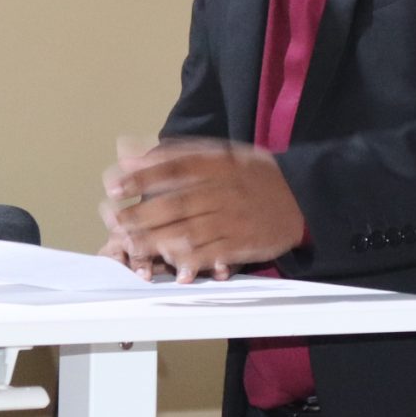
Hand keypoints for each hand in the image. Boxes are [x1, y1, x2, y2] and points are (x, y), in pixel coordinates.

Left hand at [101, 138, 305, 282]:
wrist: (300, 199)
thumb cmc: (253, 176)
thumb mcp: (223, 154)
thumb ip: (179, 153)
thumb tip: (133, 152)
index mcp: (220, 164)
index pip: (176, 167)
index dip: (143, 177)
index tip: (115, 185)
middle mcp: (224, 190)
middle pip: (178, 202)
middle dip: (142, 213)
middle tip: (115, 221)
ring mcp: (233, 218)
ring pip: (189, 230)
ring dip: (157, 239)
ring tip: (131, 244)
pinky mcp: (240, 243)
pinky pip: (210, 253)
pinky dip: (188, 259)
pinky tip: (167, 263)